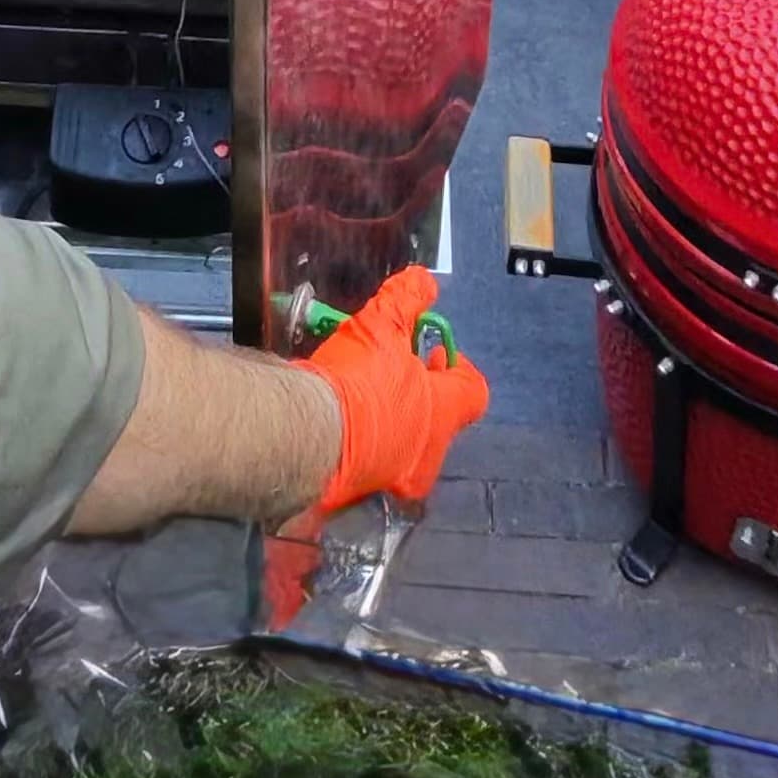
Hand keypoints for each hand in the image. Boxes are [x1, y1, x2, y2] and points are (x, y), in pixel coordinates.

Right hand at [307, 268, 490, 512]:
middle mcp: (427, 456)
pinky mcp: (357, 497)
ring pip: (402, 447)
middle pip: (437, 422)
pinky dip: (358, 445)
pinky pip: (367, 466)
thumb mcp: (380, 326)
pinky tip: (333, 423)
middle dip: (418, 394)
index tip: (433, 351)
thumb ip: (406, 300)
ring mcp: (392, 481)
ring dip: (388, 420)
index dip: (459, 368)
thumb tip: (425, 280)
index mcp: (443, 416)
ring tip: (357, 393)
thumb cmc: (357, 381)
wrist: (304, 439)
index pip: (473, 392)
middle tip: (391, 370)